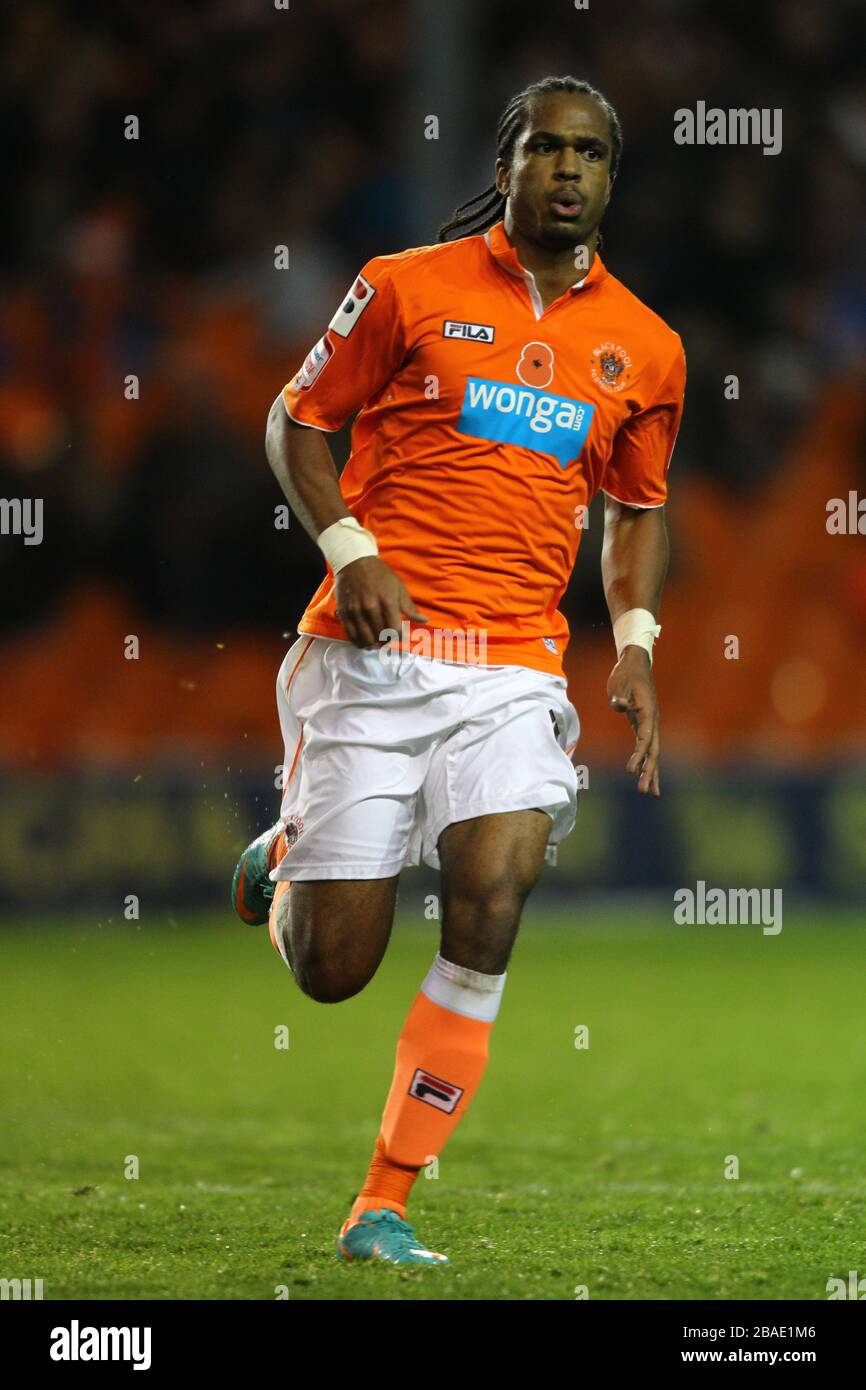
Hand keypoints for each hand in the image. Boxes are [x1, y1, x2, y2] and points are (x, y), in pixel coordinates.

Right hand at [334, 555, 427, 647]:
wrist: (355, 561)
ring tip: (377, 640)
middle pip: (381, 636)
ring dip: (374, 644)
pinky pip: (351, 635)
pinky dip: (359, 642)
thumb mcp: (398, 587)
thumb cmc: (380, 574)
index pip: (395, 630)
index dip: (399, 637)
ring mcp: (355, 611)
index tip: (400, 635)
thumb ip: (410, 607)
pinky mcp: (344, 613)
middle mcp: (370, 607)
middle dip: (387, 640)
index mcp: (387, 601)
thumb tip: (424, 620)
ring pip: (366, 638)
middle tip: (388, 638)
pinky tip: (364, 641)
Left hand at [607, 646, 660, 795]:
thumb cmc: (625, 674)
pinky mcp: (644, 725)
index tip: (630, 770)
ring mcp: (650, 724)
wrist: (635, 664)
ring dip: (650, 771)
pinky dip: (646, 761)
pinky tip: (644, 775)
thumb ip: (619, 696)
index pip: (644, 738)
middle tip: (644, 791)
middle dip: (649, 771)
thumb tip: (618, 705)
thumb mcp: (619, 683)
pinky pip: (647, 747)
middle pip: (653, 751)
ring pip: (653, 752)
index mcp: (647, 712)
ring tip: (650, 792)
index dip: (638, 755)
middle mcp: (652, 721)